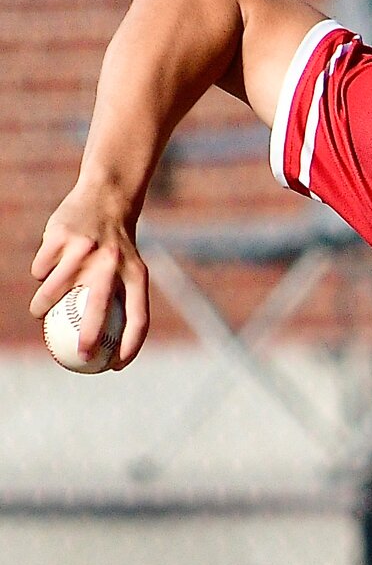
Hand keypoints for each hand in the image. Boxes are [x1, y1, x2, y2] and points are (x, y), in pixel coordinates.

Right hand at [29, 185, 150, 368]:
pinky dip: (41, 274)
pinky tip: (46, 269)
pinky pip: (41, 269)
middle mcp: (112, 263)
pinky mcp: (61, 237)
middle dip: (88, 338)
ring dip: (42, 306)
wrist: (107, 198)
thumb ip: (120, 299)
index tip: (115, 366)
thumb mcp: (130, 268)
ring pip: (53, 290)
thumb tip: (104, 344)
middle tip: (76, 355)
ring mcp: (85, 249)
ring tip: (38, 313)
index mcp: (137, 273)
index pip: (139, 317)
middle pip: (98, 309)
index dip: (132, 345)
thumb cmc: (118, 245)